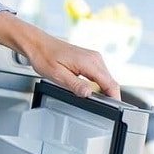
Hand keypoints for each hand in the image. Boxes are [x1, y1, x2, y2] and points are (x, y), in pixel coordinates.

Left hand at [0, 12, 120, 99]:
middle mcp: (94, 58)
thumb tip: (89, 94)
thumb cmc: (44, 56)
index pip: (110, 83)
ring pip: (106, 78)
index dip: (114, 98)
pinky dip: (98, 83)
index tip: (115, 109)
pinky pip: (99, 74)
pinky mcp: (89, 59)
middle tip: (102, 108)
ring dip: (103, 90)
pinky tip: (89, 89)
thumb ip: (75, 85)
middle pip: (111, 82)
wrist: (37, 44)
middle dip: (109, 96)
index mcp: (89, 62)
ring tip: (94, 100)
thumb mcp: (58, 75)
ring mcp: (93, 57)